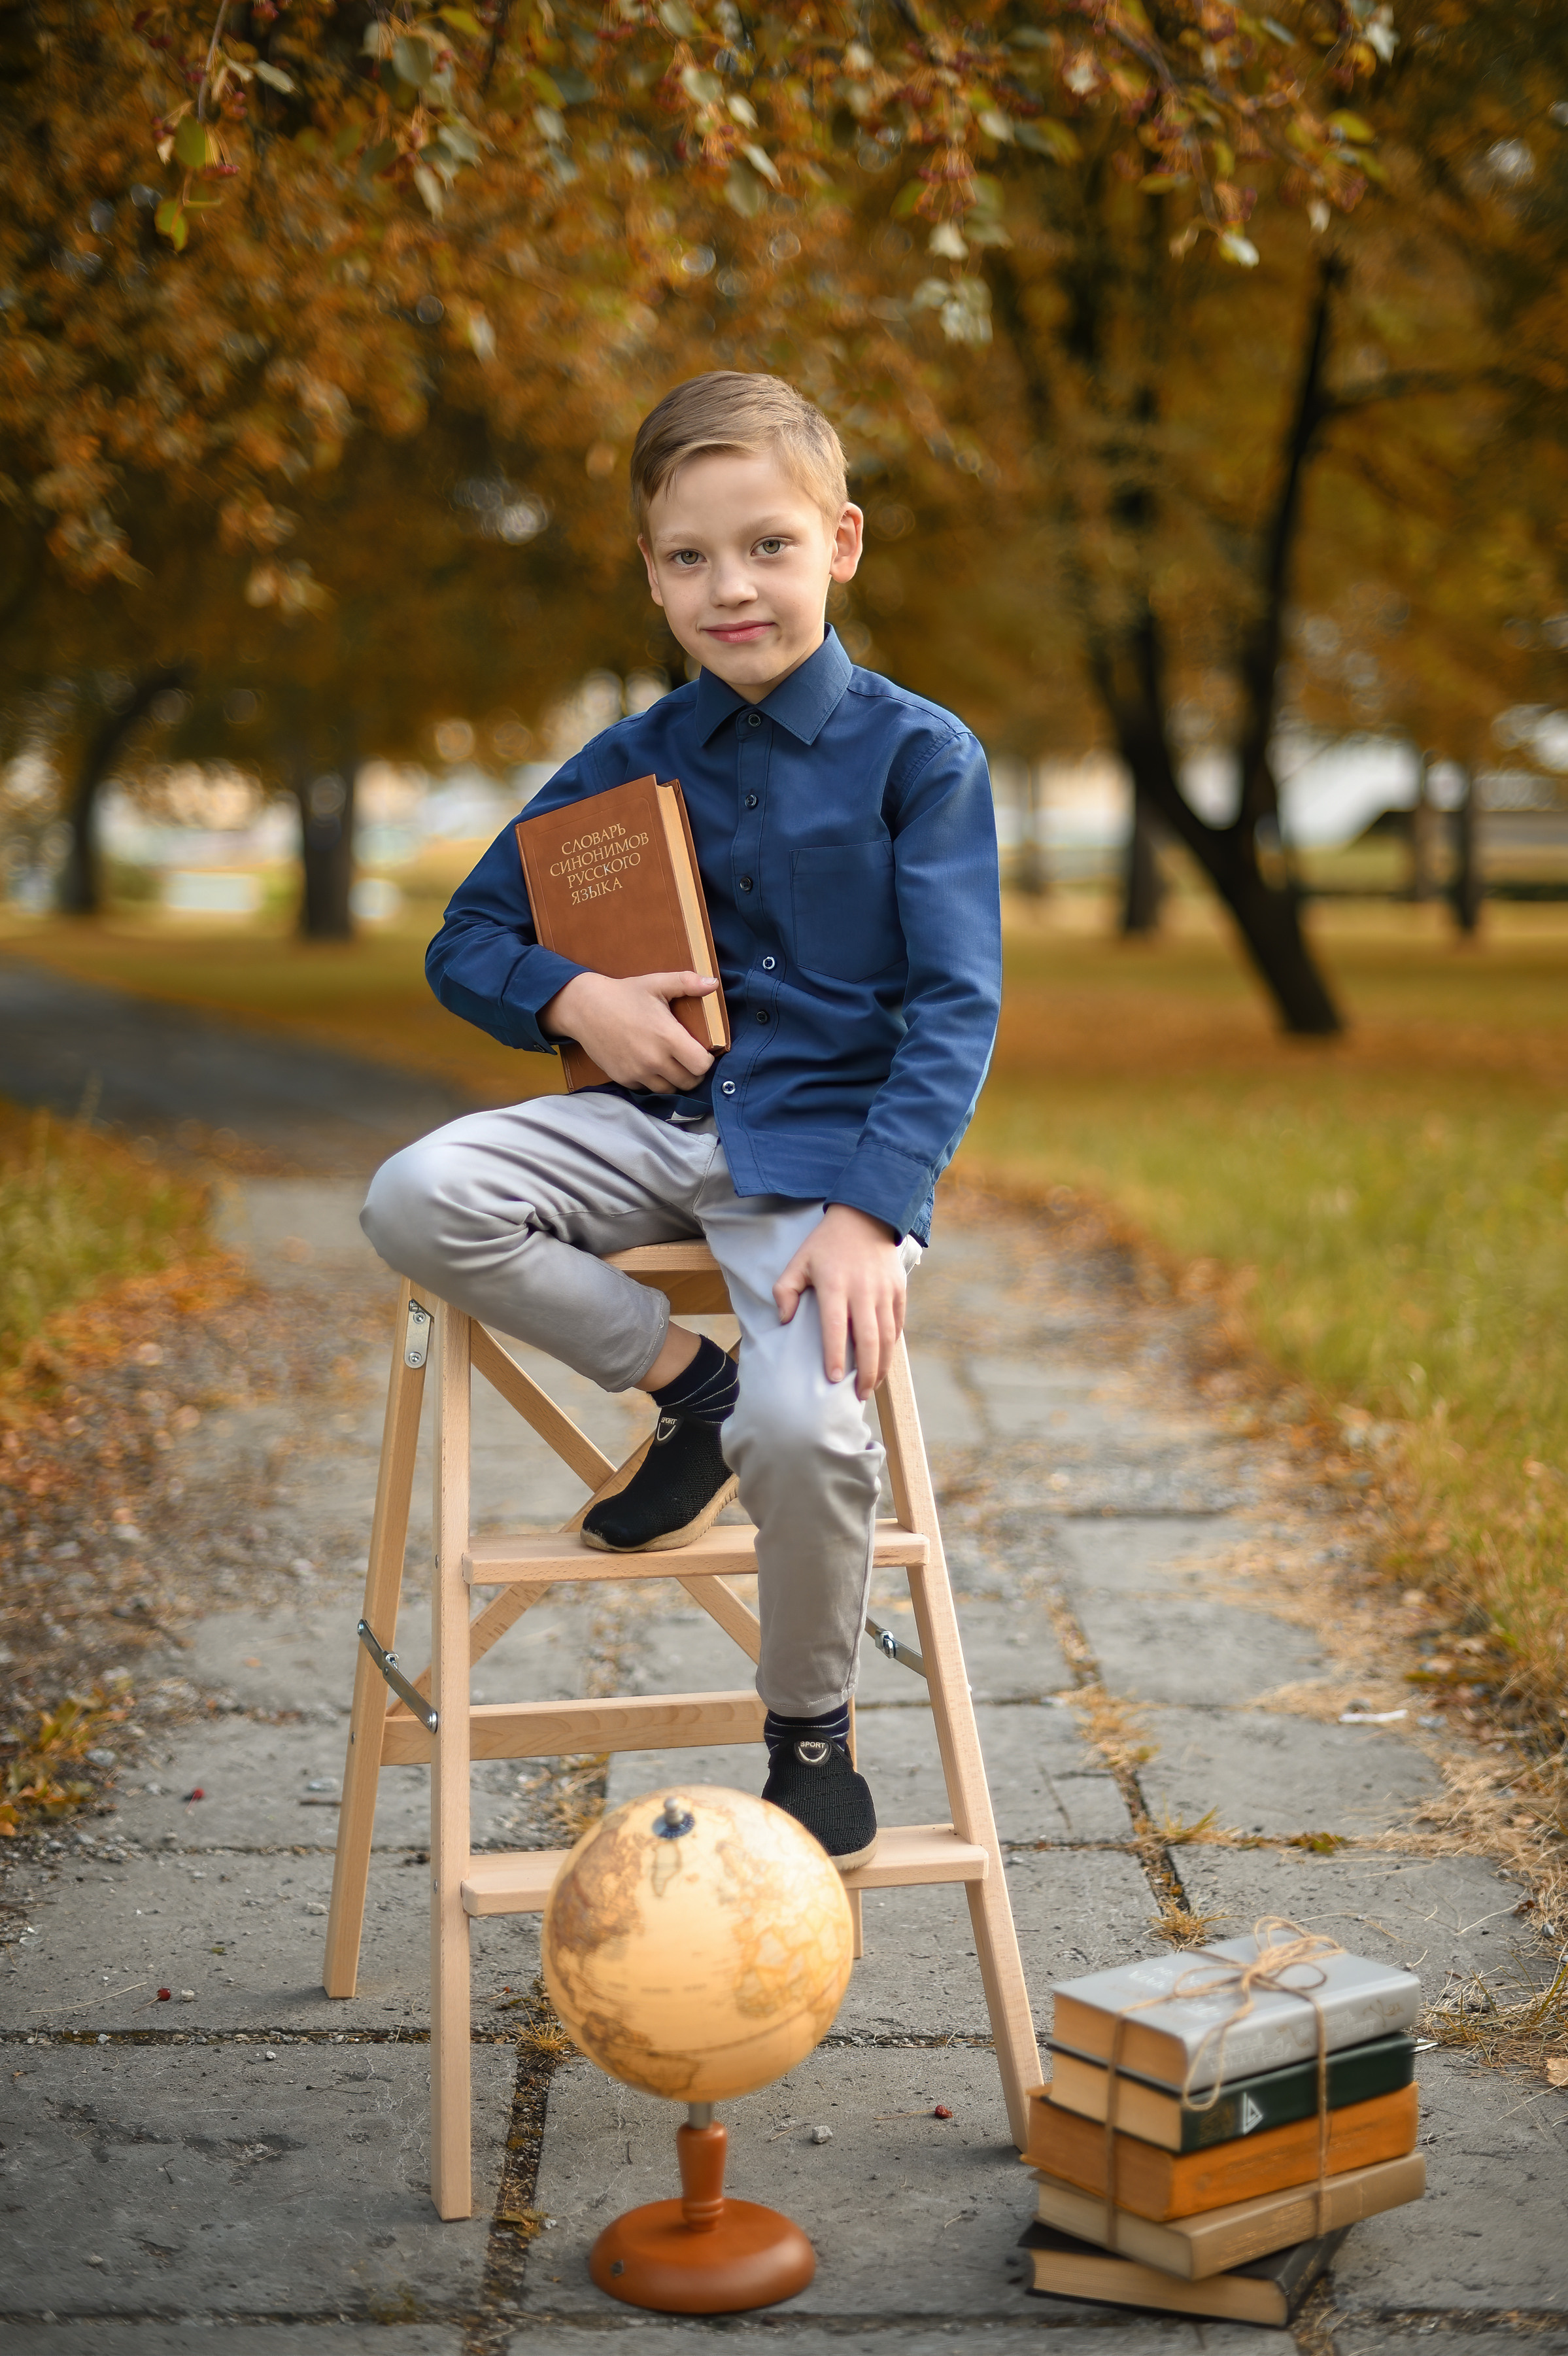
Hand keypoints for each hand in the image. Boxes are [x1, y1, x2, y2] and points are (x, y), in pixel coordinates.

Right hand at [540, 969, 718, 1092]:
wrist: (584, 1008)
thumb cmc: (624, 994)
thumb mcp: (656, 983)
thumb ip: (687, 983)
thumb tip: (713, 984)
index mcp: (668, 1037)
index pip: (702, 1066)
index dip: (707, 1060)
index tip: (702, 1051)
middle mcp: (654, 1060)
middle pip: (689, 1082)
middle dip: (694, 1072)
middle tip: (690, 1060)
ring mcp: (638, 1072)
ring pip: (669, 1089)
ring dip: (675, 1080)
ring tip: (673, 1064)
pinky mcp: (623, 1078)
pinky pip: (647, 1088)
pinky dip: (653, 1081)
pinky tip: (651, 1065)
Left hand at [773, 1204, 904, 1399]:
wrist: (866, 1216)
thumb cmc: (826, 1243)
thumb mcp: (799, 1261)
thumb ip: (785, 1290)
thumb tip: (783, 1320)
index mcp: (834, 1285)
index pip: (835, 1327)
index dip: (834, 1355)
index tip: (832, 1379)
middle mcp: (862, 1290)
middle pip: (868, 1339)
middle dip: (865, 1371)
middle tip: (859, 1395)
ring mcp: (884, 1290)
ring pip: (887, 1336)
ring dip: (881, 1365)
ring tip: (872, 1385)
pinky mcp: (898, 1289)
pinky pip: (897, 1323)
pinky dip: (892, 1346)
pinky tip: (884, 1361)